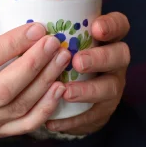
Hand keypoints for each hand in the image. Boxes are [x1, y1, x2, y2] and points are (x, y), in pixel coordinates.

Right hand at [0, 0, 71, 137]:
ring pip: (19, 106)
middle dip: (33, 64)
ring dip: (45, 82)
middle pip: (4, 88)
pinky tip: (59, 88)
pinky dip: (45, 109)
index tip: (36, 28)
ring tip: (63, 58)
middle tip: (55, 42)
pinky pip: (25, 126)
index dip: (10, 45)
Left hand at [45, 12, 129, 134]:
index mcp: (107, 38)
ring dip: (88, 90)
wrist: (71, 97)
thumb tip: (25, 25)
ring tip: (66, 92)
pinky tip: (53, 121)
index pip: (119, 25)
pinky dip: (73, 119)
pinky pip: (92, 116)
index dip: (111, 26)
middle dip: (100, 58)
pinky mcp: (102, 111)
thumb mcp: (60, 42)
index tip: (95, 28)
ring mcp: (112, 86)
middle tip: (78, 62)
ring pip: (110, 88)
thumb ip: (52, 33)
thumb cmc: (60, 58)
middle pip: (120, 56)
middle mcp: (115, 61)